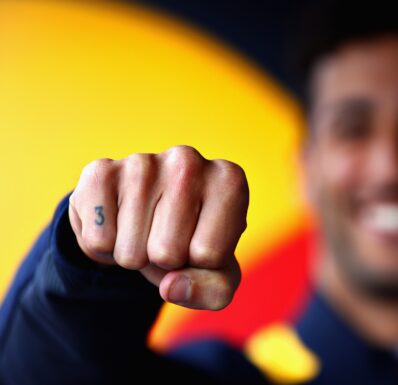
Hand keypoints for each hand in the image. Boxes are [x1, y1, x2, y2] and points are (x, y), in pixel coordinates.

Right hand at [67, 145, 247, 309]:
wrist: (149, 217)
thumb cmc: (193, 244)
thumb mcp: (219, 275)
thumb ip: (213, 291)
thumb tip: (173, 287)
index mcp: (229, 181)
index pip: (209, 255)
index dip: (199, 264)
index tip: (199, 243)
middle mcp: (189, 161)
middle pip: (168, 252)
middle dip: (165, 262)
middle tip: (167, 239)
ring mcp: (143, 162)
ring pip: (131, 252)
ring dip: (135, 256)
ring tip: (145, 231)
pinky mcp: (100, 172)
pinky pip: (98, 241)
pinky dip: (104, 247)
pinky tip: (119, 222)